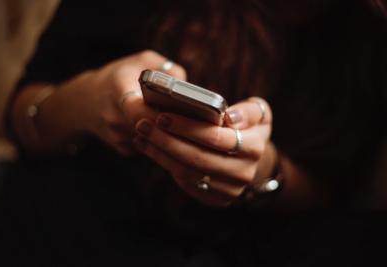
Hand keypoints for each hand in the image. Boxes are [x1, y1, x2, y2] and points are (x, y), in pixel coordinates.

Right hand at [16, 50, 185, 154]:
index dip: (159, 113)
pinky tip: (166, 129)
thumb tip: (187, 86)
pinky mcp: (123, 149)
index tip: (178, 110)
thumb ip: (165, 68)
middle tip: (193, 119)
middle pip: (151, 128)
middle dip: (172, 125)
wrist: (84, 102)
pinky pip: (149, 146)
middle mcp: (115, 117)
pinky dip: (160, 139)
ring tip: (185, 123)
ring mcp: (118, 137)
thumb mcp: (140, 61)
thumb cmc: (118, 77)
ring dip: (169, 133)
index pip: (138, 108)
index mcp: (118, 90)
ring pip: (153, 140)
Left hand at [133, 97, 273, 206]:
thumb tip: (229, 118)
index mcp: (254, 148)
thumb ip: (248, 111)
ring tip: (142, 135)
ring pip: (187, 172)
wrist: (249, 159)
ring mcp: (229, 190)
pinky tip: (150, 148)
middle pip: (197, 158)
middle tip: (143, 125)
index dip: (186, 127)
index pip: (215, 138)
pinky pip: (185, 183)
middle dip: (166, 140)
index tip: (162, 116)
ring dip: (160, 153)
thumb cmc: (247, 128)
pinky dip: (165, 164)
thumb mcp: (258, 113)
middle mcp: (244, 173)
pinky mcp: (215, 199)